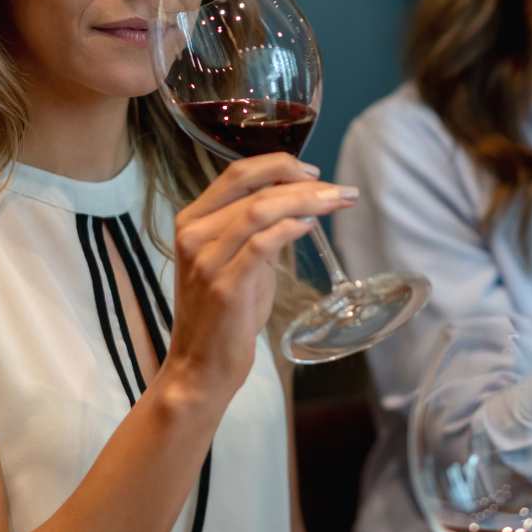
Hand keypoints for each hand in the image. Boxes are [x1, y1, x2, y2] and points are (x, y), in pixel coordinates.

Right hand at [165, 153, 357, 399]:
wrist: (201, 366)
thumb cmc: (224, 313)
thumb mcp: (237, 259)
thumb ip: (258, 228)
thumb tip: (299, 200)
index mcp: (193, 220)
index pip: (238, 173)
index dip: (279, 165)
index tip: (314, 173)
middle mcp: (194, 234)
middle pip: (253, 186)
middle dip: (302, 180)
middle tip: (339, 189)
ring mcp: (206, 260)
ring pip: (260, 210)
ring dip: (306, 201)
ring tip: (337, 203)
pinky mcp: (224, 286)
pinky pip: (261, 244)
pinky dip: (290, 228)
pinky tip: (311, 226)